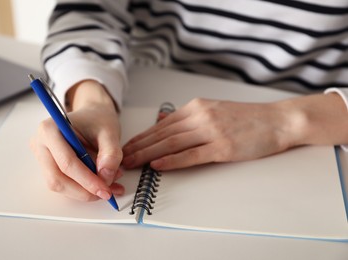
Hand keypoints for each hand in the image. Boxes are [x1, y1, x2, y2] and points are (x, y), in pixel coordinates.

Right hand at [30, 80, 123, 200]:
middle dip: (84, 190)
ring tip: (109, 185)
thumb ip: (111, 153)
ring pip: (60, 185)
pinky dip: (83, 189)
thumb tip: (105, 176)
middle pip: (57, 179)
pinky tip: (102, 184)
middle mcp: (40, 144)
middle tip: (107, 192)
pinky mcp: (49, 167)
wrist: (93, 117)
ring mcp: (42, 157)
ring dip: (85, 191)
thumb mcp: (110, 132)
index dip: (87, 180)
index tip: (105, 190)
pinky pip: (64, 184)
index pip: (66, 163)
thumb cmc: (97, 120)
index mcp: (50, 129)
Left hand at [122, 94, 347, 170]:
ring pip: (172, 144)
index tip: (127, 146)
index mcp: (196, 107)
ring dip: (148, 154)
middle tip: (121, 157)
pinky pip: (191, 155)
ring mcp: (211, 131)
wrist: (278, 120)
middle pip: (162, 134)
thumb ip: (190, 117)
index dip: (142, 137)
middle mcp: (200, 116)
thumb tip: (165, 123)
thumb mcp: (215, 110)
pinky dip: (172, 161)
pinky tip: (157, 165)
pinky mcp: (222, 147)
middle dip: (139, 147)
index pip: (161, 125)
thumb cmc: (247, 118)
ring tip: (132, 163)